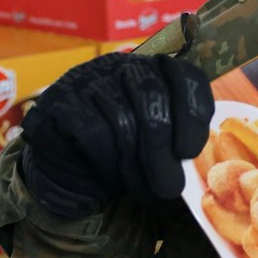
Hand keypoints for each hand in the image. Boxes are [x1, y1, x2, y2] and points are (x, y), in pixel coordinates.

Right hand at [18, 53, 213, 219]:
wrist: (71, 166)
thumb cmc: (126, 154)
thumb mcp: (161, 144)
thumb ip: (179, 140)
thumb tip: (197, 161)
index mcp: (158, 69)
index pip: (186, 77)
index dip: (193, 114)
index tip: (189, 152)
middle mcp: (123, 65)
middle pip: (154, 99)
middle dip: (164, 150)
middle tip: (171, 188)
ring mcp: (89, 78)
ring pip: (123, 119)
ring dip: (137, 164)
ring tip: (146, 192)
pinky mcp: (61, 101)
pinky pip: (93, 130)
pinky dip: (109, 161)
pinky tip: (115, 181)